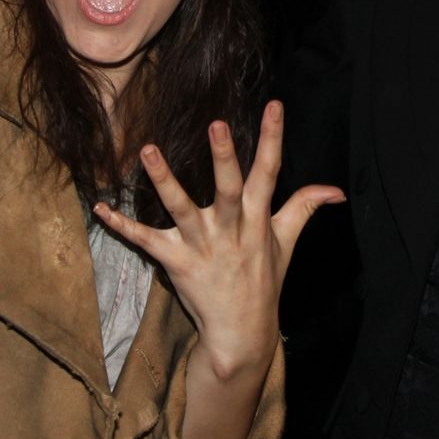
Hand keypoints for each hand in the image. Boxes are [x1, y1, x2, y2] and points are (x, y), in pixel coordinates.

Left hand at [93, 100, 344, 379]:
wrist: (242, 333)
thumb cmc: (264, 281)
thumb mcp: (287, 242)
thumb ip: (305, 207)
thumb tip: (337, 190)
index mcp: (259, 220)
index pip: (270, 172)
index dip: (273, 138)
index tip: (275, 105)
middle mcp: (232, 230)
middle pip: (229, 189)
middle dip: (224, 157)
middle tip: (217, 124)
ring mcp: (203, 247)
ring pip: (181, 209)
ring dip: (164, 180)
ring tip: (148, 151)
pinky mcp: (177, 263)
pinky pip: (146, 241)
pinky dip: (122, 226)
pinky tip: (101, 208)